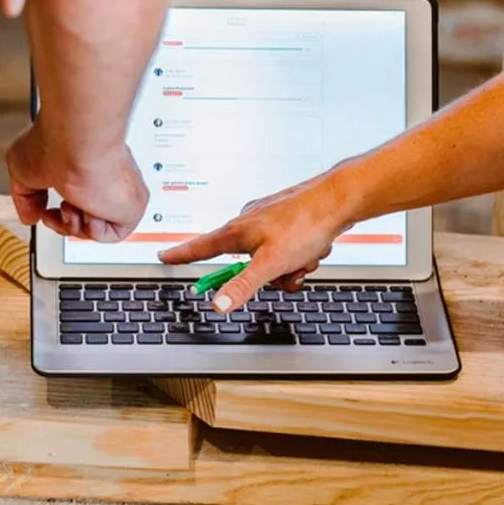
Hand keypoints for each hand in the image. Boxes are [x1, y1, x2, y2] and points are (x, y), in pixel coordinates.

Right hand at [6, 120, 148, 241]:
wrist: (77, 146)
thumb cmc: (55, 145)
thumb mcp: (24, 171)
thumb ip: (25, 197)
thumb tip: (29, 216)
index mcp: (88, 165)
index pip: (82, 196)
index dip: (61, 213)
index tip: (46, 211)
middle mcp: (107, 178)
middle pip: (88, 216)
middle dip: (66, 222)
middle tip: (56, 212)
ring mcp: (120, 192)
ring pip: (99, 227)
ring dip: (76, 223)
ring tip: (72, 203)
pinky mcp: (132, 207)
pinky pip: (113, 234)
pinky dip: (93, 228)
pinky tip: (87, 207)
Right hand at [158, 178, 353, 312]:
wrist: (339, 200)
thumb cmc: (305, 224)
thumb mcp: (270, 264)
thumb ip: (242, 286)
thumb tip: (218, 304)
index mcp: (237, 231)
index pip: (200, 247)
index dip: (182, 255)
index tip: (164, 256)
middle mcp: (248, 223)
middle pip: (244, 264)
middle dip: (268, 276)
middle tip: (285, 271)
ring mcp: (268, 221)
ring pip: (271, 259)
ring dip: (290, 266)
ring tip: (305, 256)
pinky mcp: (287, 221)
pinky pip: (287, 249)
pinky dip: (301, 254)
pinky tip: (314, 247)